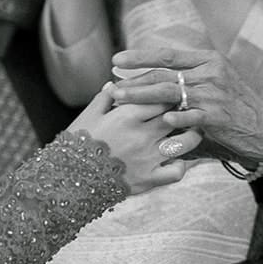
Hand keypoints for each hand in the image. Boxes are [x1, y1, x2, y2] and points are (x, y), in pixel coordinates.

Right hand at [68, 81, 198, 194]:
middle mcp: (142, 134)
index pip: (160, 97)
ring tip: (192, 131)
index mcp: (128, 115)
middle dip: (185, 110)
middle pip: (177, 116)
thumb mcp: (89, 115)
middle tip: (190, 109)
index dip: (170, 93)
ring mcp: (148, 157)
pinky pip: (176, 172)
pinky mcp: (149, 179)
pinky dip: (180, 166)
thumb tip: (115, 84)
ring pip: (184, 143)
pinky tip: (177, 161)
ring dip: (192, 136)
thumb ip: (105, 97)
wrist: (69, 179)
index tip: (174, 93)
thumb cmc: (77, 142)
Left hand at [109, 46, 262, 166]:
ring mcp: (214, 94)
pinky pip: (192, 116)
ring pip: (170, 93)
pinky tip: (161, 120)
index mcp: (208, 60)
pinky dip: (176, 118)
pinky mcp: (218, 116)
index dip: (140, 56)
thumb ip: (191, 72)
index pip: (168, 54)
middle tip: (111, 84)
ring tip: (119, 99)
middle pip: (164, 73)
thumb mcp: (217, 77)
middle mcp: (210, 72)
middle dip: (134, 79)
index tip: (117, 59)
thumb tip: (159, 69)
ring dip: (141, 97)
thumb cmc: (237, 103)